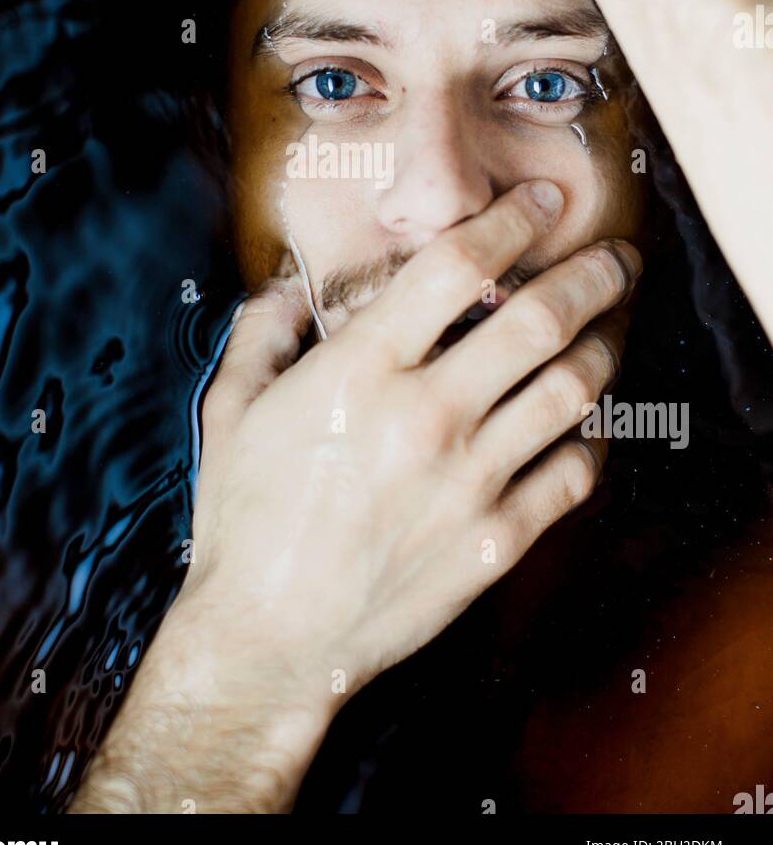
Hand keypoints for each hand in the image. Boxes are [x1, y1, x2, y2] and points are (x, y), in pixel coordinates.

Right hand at [178, 179, 639, 720]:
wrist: (265, 642)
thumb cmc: (243, 522)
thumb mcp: (230, 410)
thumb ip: (261, 332)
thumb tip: (286, 283)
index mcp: (360, 372)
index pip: (458, 268)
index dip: (509, 221)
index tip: (537, 202)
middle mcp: (426, 416)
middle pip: (540, 318)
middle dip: (592, 274)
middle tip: (613, 257)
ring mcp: (470, 482)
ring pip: (572, 389)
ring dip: (602, 346)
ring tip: (606, 330)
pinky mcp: (497, 542)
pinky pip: (574, 474)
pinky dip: (591, 438)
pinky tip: (582, 423)